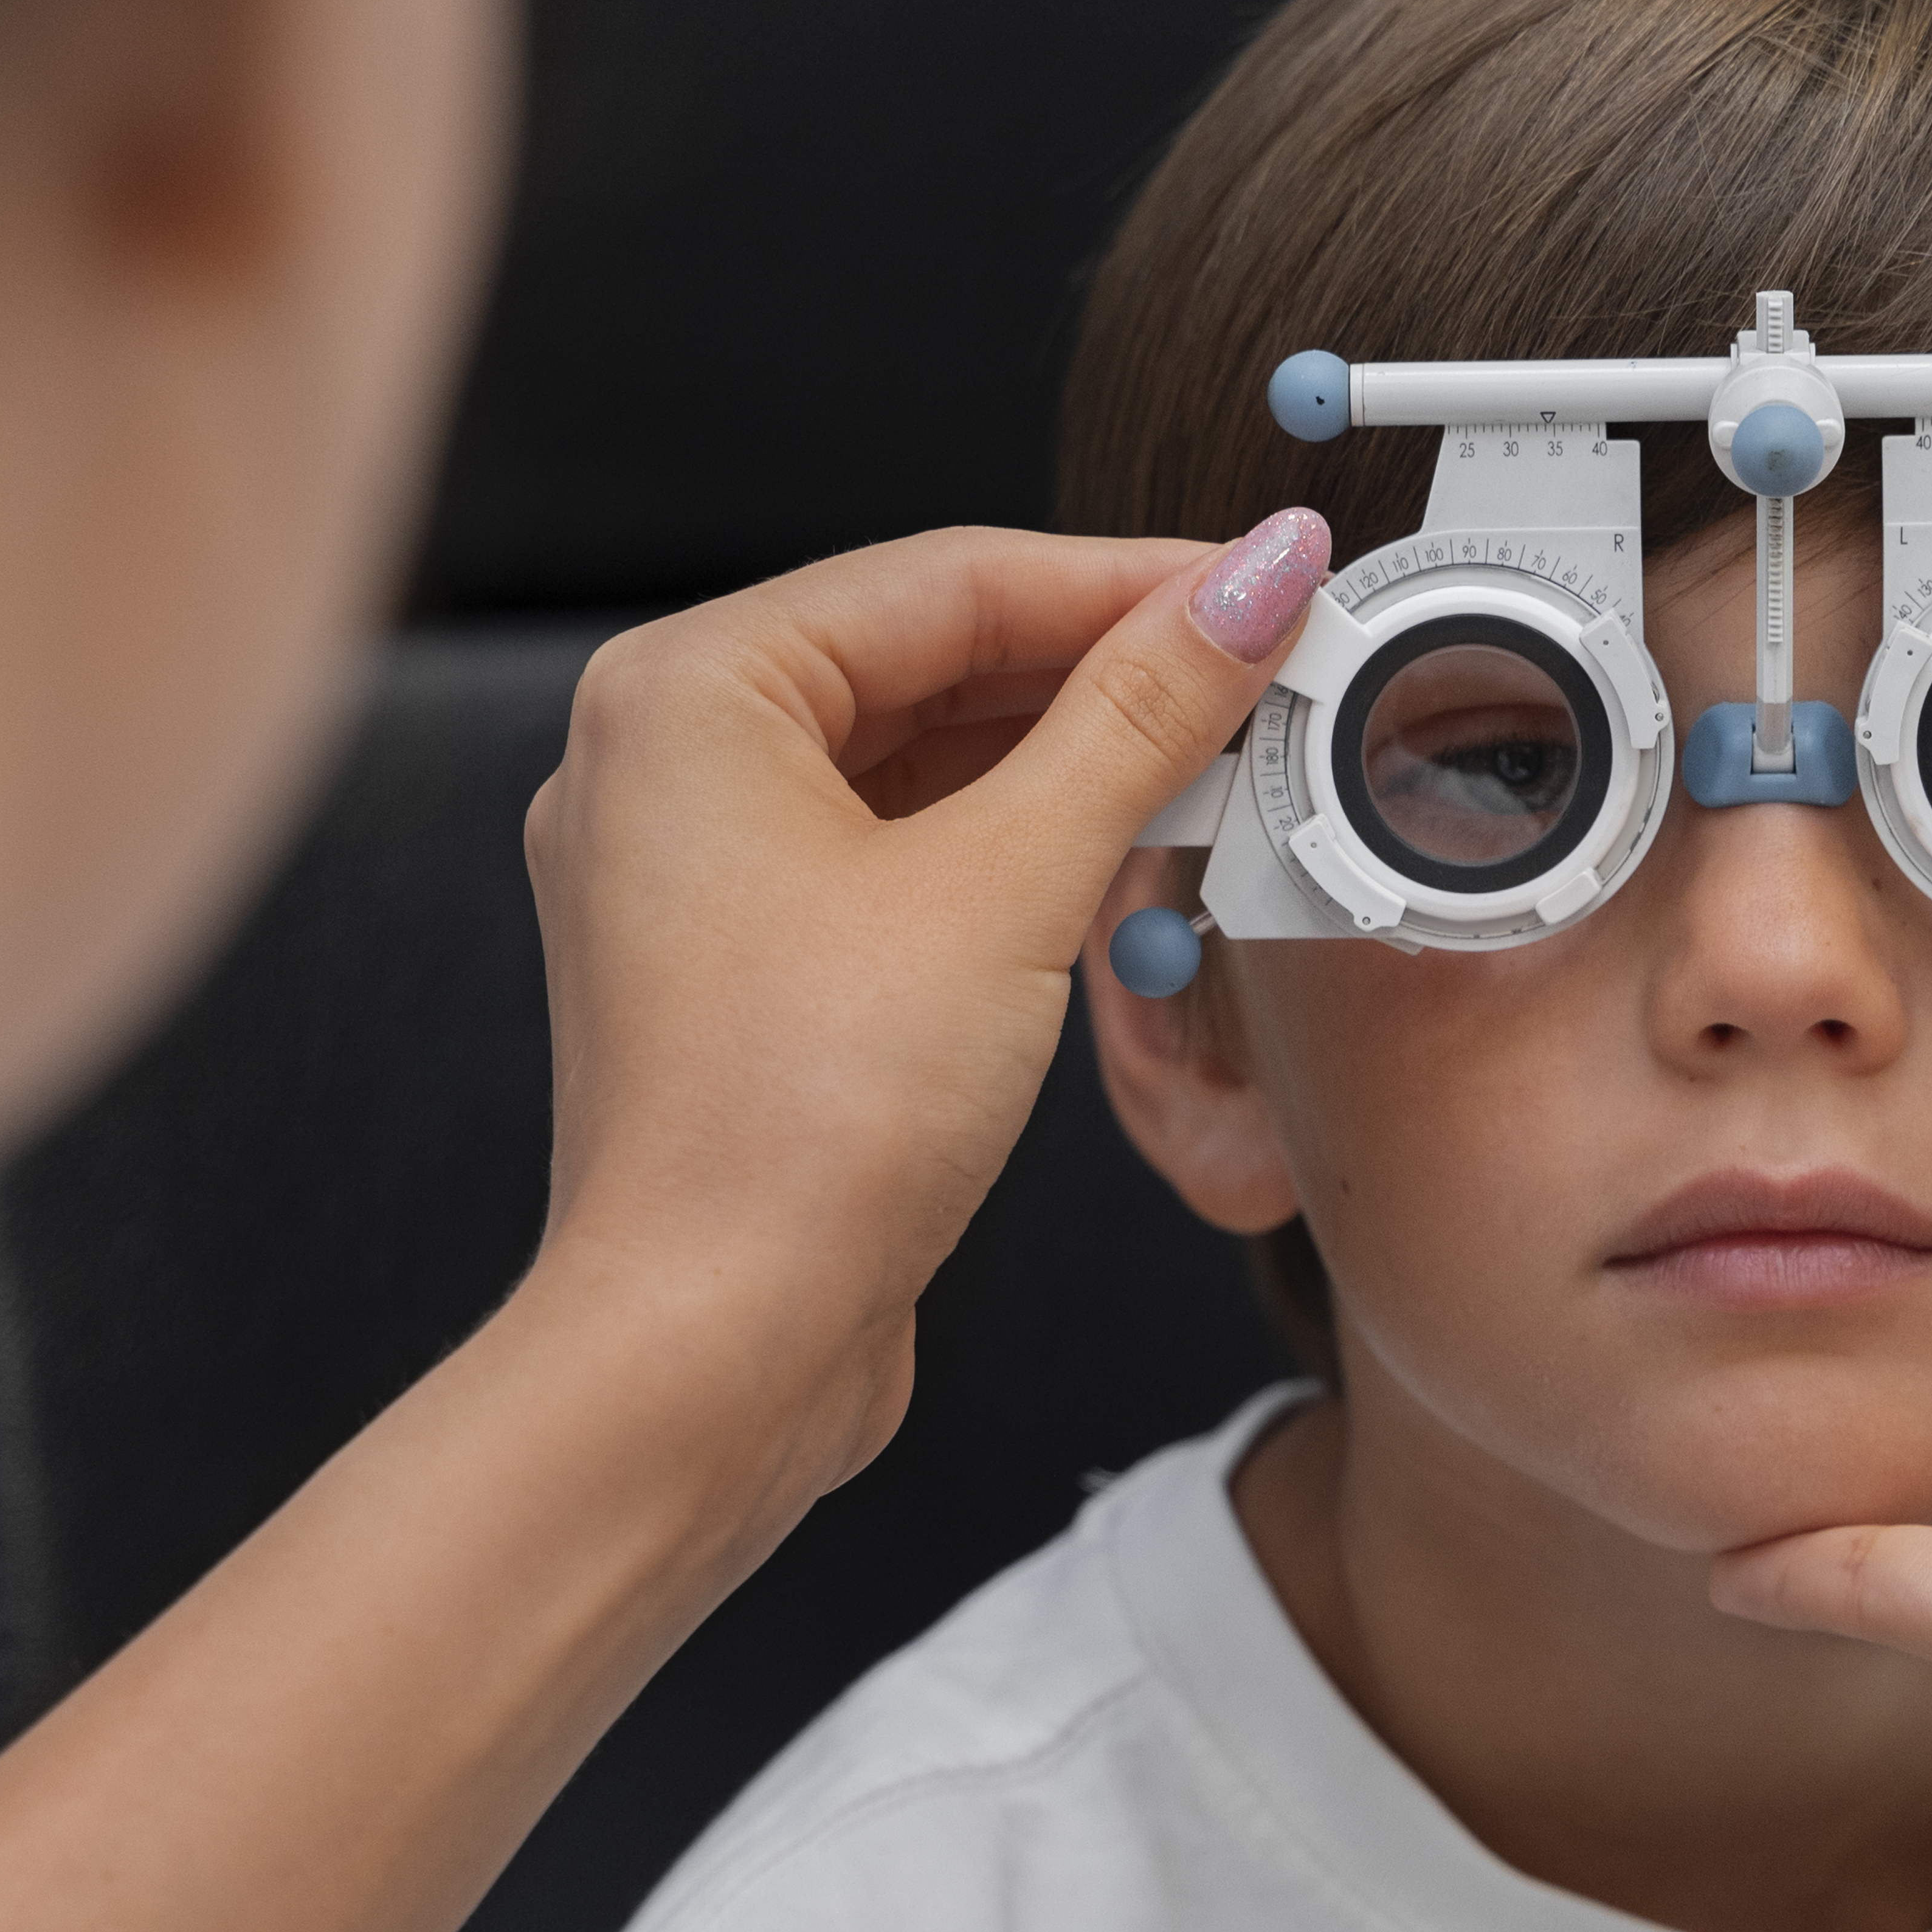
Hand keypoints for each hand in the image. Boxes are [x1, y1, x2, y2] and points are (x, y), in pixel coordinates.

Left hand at [515, 511, 1327, 1544]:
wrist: (712, 1353)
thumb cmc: (796, 1128)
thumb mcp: (1007, 886)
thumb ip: (1139, 718)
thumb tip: (1246, 585)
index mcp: (685, 696)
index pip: (948, 578)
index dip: (1130, 578)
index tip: (1266, 578)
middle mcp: (665, 766)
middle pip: (931, 660)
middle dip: (1105, 670)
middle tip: (1266, 672)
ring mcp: (697, 875)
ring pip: (921, 761)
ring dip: (1070, 763)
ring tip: (1219, 761)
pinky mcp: (748, 970)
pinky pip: (898, 855)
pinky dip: (1012, 849)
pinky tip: (1123, 861)